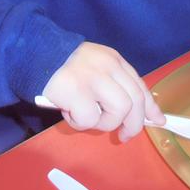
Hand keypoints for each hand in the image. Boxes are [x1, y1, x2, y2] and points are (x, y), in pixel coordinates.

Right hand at [41, 42, 164, 141]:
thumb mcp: (93, 67)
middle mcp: (108, 66)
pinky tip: (68, 111)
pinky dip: (80, 122)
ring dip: (103, 123)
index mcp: (113, 60)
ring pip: (118, 111)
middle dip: (133, 124)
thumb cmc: (62, 66)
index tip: (158, 121)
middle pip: (135, 101)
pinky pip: (90, 119)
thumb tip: (134, 113)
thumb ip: (112, 84)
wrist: (32, 53)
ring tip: (85, 116)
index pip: (139, 85)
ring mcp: (93, 78)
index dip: (150, 106)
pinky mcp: (77, 91)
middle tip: (123, 136)